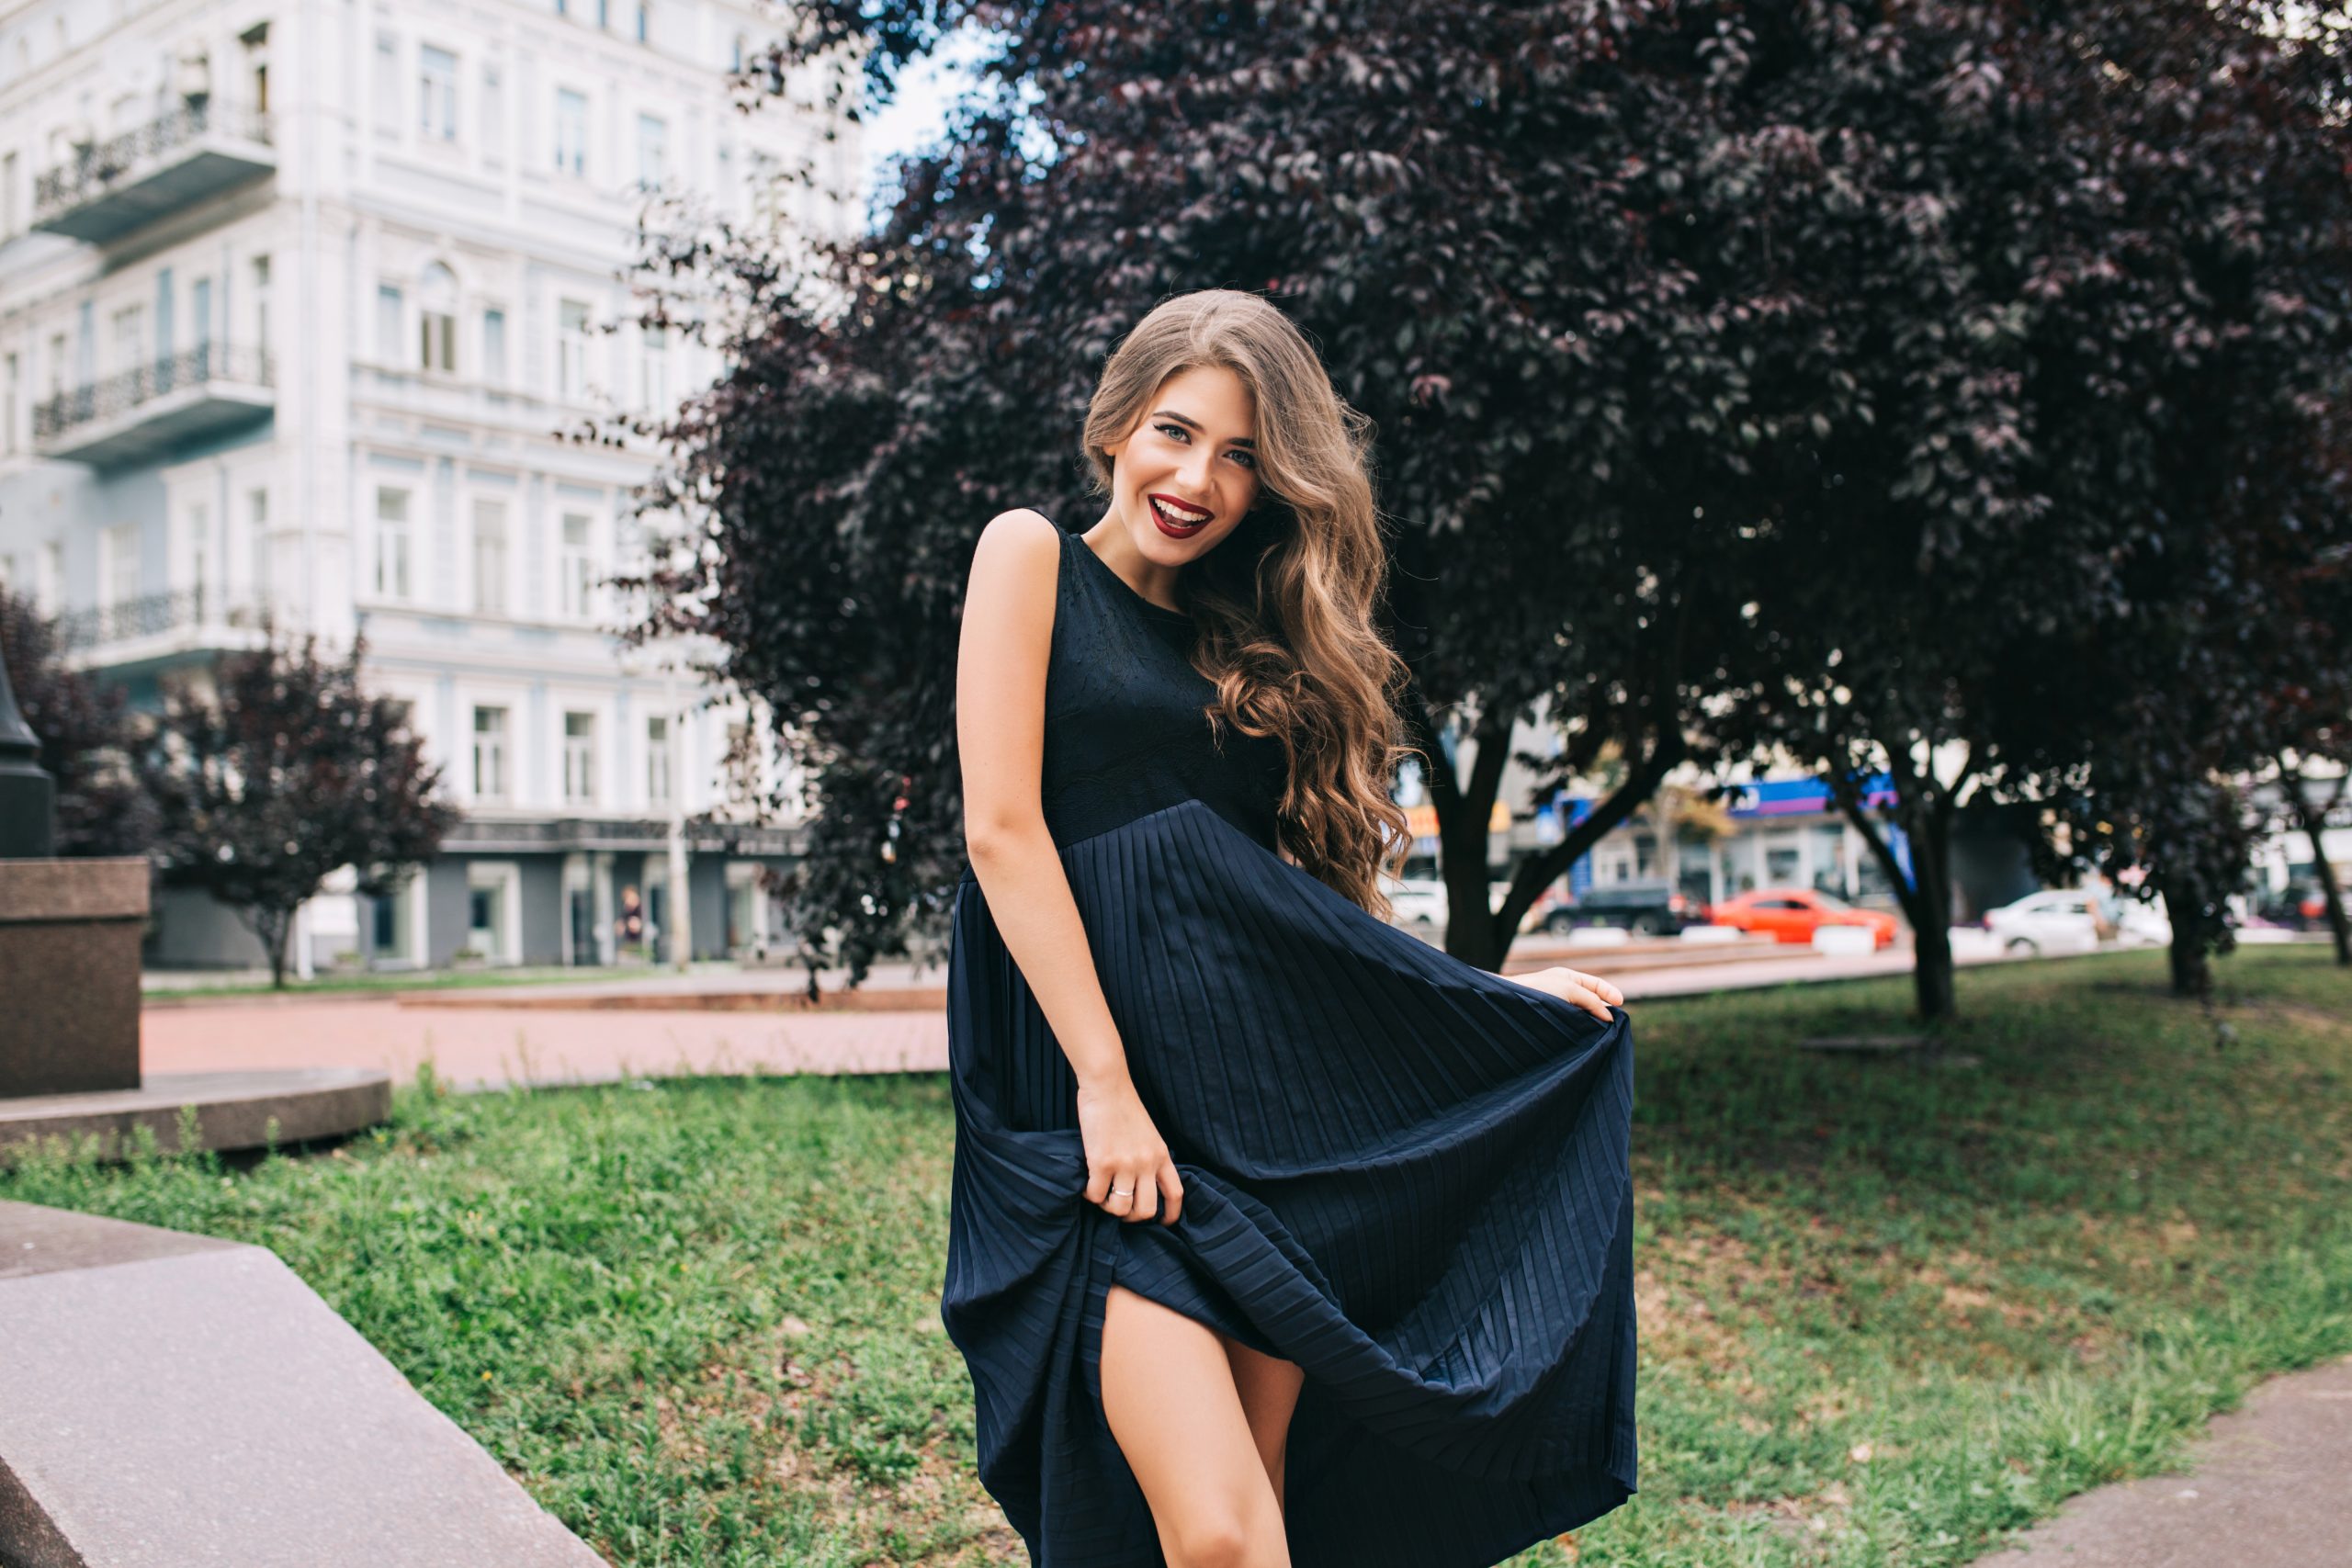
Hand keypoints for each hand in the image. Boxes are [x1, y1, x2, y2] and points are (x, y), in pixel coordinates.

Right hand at [1075, 1075, 1183, 1224]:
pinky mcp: (1101, 1163)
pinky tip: (1086, 1184)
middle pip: (1146, 1210)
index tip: (1162, 1223)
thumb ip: (1150, 1158)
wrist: (1107, 1086)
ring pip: (1120, 1209)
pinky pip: (1096, 1196)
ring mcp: (1125, 1164)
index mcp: (1161, 1156)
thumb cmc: (1124, 1107)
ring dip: (1108, 1207)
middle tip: (1120, 1209)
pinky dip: (1089, 1195)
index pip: (1175, 1194)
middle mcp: (1146, 1163)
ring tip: (1101, 1195)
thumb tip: (1142, 1183)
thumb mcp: (1149, 1134)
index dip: (1171, 1215)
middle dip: (1132, 1217)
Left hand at [1509, 966, 1624, 1022]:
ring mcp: (1557, 1009)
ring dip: (1593, 1024)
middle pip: (1591, 1002)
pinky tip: (1586, 1039)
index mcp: (1567, 978)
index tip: (1621, 1004)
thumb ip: (1591, 1001)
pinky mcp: (1551, 1026)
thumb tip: (1609, 1016)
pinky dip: (1582, 1032)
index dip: (1610, 993)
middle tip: (1615, 1023)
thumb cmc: (1535, 991)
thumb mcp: (1568, 989)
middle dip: (1604, 1011)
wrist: (1506, 1007)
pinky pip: (1572, 1027)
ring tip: (1603, 1033)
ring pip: (1582, 1016)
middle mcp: (1563, 993)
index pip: (1596, 985)